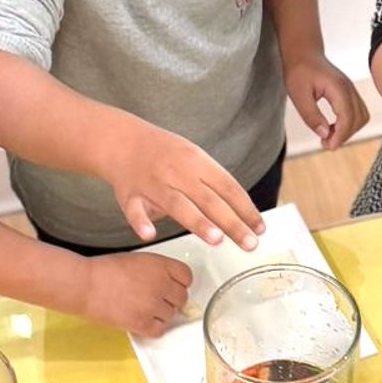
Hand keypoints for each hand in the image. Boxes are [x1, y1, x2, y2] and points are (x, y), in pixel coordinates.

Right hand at [79, 251, 192, 336]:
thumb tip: (168, 283)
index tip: (172, 287)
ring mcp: (153, 304)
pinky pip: (159, 330)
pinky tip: (141, 321)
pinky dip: (152, 328)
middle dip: (171, 300)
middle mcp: (161, 284)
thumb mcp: (138, 260)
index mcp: (160, 265)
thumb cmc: (104, 270)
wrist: (86, 284)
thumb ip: (157, 270)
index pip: (187, 277)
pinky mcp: (142, 322)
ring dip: (160, 315)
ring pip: (171, 316)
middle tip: (156, 300)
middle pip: (182, 298)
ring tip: (142, 309)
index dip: (179, 283)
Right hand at [108, 125, 265, 250]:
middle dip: (232, 223)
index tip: (260, 227)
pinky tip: (149, 234)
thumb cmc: (164, 152)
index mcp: (197, 162)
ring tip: (216, 239)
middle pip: (209, 200)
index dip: (246, 208)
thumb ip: (211, 184)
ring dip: (198, 222)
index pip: (228, 187)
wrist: (122, 139)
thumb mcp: (193, 157)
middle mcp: (178, 173)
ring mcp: (154, 184)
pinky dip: (141, 222)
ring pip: (178, 205)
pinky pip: (135, 210)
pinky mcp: (130, 195)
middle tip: (250, 243)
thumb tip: (237, 211)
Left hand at [284, 53, 369, 150]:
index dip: (340, 136)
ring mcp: (352, 90)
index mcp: (338, 88)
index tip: (327, 146)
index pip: (348, 118)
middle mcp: (349, 89)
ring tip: (328, 134)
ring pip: (361, 117)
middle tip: (325, 142)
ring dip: (348, 130)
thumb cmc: (299, 71)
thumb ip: (311, 116)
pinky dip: (348, 123)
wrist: (303, 53)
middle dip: (344, 135)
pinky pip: (357, 112)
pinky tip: (333, 126)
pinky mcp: (349, 93)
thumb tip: (325, 134)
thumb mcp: (298, 95)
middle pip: (358, 120)